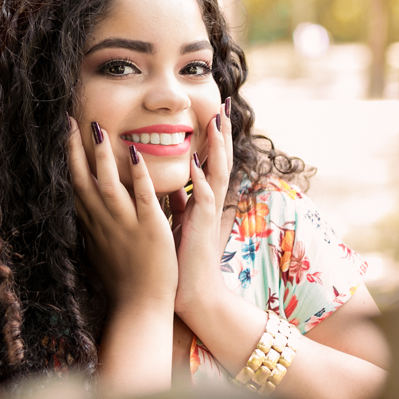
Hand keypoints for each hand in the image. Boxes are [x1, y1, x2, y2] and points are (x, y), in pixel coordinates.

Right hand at [67, 117, 177, 305]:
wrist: (140, 306)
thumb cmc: (123, 281)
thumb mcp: (100, 250)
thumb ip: (94, 226)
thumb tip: (84, 211)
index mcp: (93, 225)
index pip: (74, 186)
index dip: (66, 160)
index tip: (60, 136)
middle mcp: (104, 222)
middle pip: (83, 179)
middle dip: (74, 149)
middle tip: (67, 121)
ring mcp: (125, 224)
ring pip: (108, 184)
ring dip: (101, 156)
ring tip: (96, 128)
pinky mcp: (150, 229)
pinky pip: (143, 197)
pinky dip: (139, 176)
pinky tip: (136, 154)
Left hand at [171, 100, 233, 318]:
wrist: (191, 294)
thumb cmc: (183, 261)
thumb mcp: (178, 225)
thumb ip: (178, 205)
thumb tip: (174, 189)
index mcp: (201, 201)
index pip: (210, 162)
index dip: (213, 138)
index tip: (214, 112)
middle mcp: (208, 203)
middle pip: (220, 161)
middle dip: (222, 133)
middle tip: (224, 105)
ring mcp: (207, 214)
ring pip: (217, 173)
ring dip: (217, 148)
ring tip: (217, 122)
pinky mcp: (200, 227)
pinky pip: (202, 198)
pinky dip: (199, 179)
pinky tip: (194, 162)